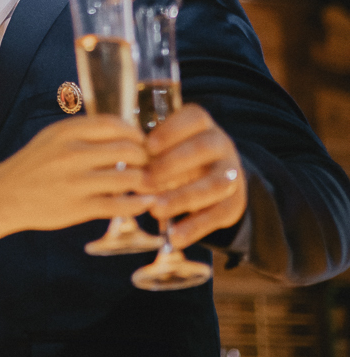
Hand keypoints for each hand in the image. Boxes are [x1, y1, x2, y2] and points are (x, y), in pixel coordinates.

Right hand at [0, 115, 153, 232]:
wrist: (5, 195)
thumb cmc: (33, 165)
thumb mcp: (52, 137)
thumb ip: (84, 132)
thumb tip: (124, 131)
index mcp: (66, 132)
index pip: (113, 125)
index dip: (134, 131)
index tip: (141, 139)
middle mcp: (72, 154)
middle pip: (126, 149)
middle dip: (145, 156)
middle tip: (149, 162)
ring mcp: (76, 182)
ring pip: (127, 178)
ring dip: (144, 180)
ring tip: (147, 182)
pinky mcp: (78, 208)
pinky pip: (119, 205)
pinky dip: (138, 204)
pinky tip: (145, 202)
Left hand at [146, 104, 246, 247]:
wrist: (214, 178)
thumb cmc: (175, 155)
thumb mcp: (165, 145)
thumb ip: (147, 150)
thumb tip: (122, 164)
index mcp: (201, 124)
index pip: (192, 119)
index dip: (171, 131)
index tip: (148, 146)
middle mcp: (220, 144)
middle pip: (201, 149)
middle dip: (171, 165)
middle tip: (144, 181)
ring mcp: (230, 173)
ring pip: (212, 184)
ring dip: (182, 197)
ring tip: (156, 210)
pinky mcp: (233, 202)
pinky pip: (217, 214)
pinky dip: (195, 227)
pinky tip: (175, 237)